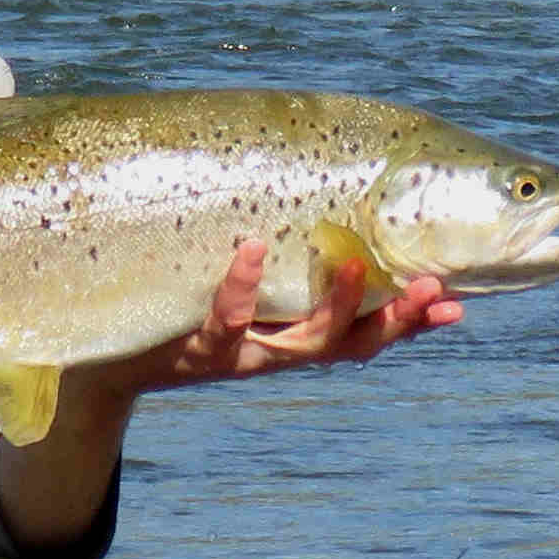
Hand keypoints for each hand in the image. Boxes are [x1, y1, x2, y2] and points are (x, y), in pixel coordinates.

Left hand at [0, 242, 462, 551]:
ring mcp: (239, 355)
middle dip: (393, 320)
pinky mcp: (194, 349)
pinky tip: (254, 249)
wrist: (100, 357)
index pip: (367, 336)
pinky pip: (225, 320)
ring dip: (335, 309)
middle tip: (434, 290)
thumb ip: (275, 262)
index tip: (458, 305)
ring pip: (300, 345)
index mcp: (291, 339)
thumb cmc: (176, 309)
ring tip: (359, 265)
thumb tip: (317, 200)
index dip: (412, 324)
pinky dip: (241, 286)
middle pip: (349, 346)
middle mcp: (274, 354)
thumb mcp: (233, 290)